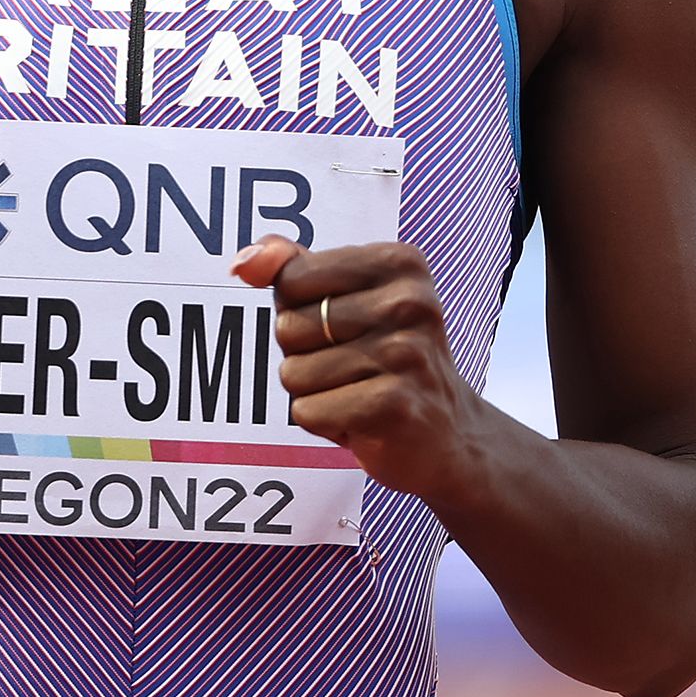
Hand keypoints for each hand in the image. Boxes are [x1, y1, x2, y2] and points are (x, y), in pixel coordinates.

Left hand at [231, 234, 487, 505]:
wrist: (450, 434)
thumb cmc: (385, 357)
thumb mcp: (348, 298)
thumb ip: (293, 267)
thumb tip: (245, 262)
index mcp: (399, 262)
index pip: (292, 278)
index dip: (300, 309)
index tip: (346, 327)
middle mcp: (408, 303)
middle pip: (289, 327)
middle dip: (305, 354)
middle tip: (355, 366)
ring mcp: (405, 354)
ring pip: (293, 373)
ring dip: (315, 392)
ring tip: (360, 392)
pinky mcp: (394, 406)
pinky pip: (307, 411)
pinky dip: (324, 423)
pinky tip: (364, 420)